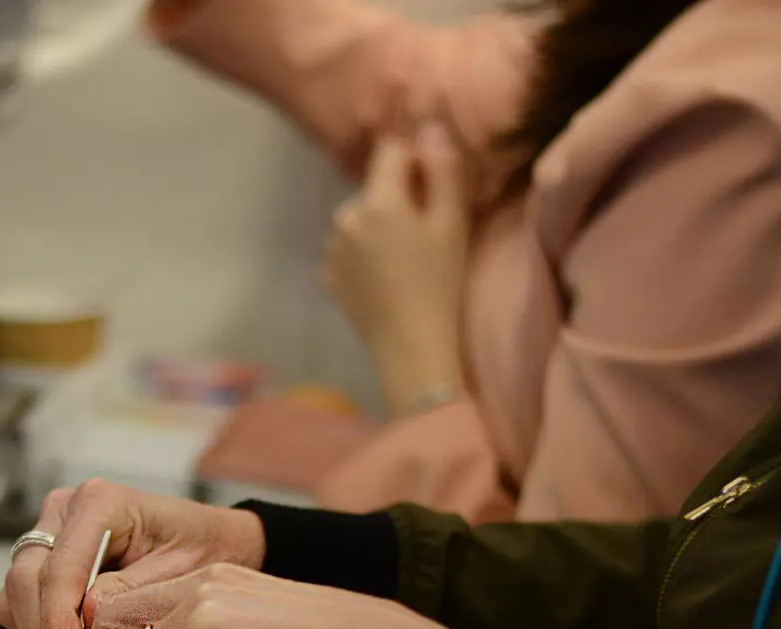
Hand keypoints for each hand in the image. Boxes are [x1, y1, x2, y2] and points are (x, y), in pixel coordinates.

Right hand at [0, 480, 265, 628]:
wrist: (210, 543)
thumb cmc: (203, 549)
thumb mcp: (183, 572)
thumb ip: (129, 593)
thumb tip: (84, 615)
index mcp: (99, 503)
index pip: (58, 570)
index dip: (57, 623)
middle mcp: (65, 511)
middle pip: (25, 580)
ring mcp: (49, 534)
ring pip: (14, 594)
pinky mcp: (42, 560)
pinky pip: (17, 602)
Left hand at [322, 123, 470, 416]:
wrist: (412, 349)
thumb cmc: (440, 285)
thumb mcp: (452, 225)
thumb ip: (443, 170)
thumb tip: (430, 127)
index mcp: (377, 201)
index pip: (390, 150)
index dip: (415, 161)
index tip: (434, 190)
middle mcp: (344, 218)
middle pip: (374, 188)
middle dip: (398, 199)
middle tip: (425, 235)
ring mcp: (331, 249)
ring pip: (360, 219)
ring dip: (379, 227)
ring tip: (404, 262)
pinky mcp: (327, 277)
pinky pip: (348, 249)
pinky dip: (364, 255)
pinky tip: (385, 279)